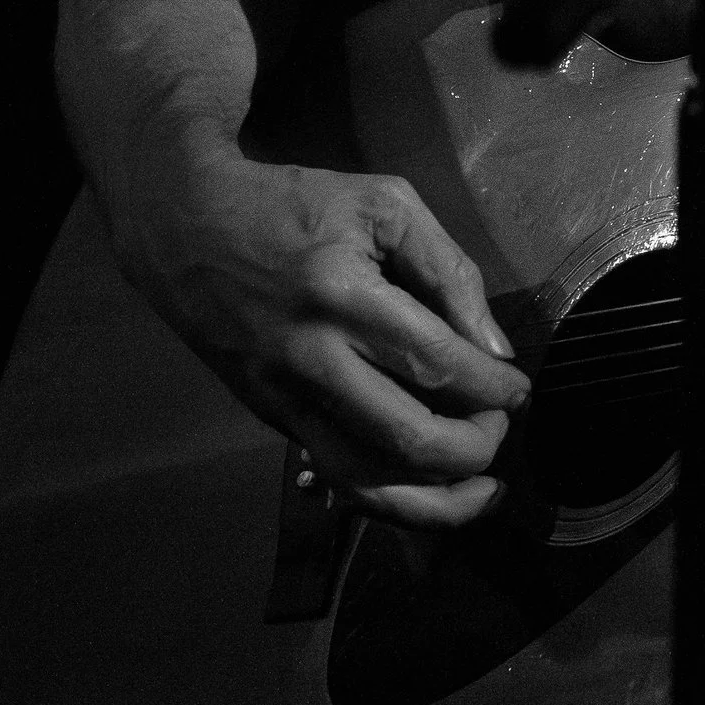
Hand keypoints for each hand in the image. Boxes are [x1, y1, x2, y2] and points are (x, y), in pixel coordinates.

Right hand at [114, 156, 532, 526]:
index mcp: (345, 298)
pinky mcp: (269, 417)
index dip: (492, 389)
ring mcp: (283, 398)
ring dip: (435, 500)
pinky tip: (426, 490)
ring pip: (366, 481)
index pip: (437, 365)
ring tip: (482, 487)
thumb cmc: (295, 204)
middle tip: (501, 428)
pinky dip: (386, 498)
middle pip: (407, 438)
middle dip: (474, 449)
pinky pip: (333, 476)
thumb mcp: (385, 207)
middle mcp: (310, 360)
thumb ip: (447, 271)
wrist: (185, 225)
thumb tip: (492, 349)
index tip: (519, 390)